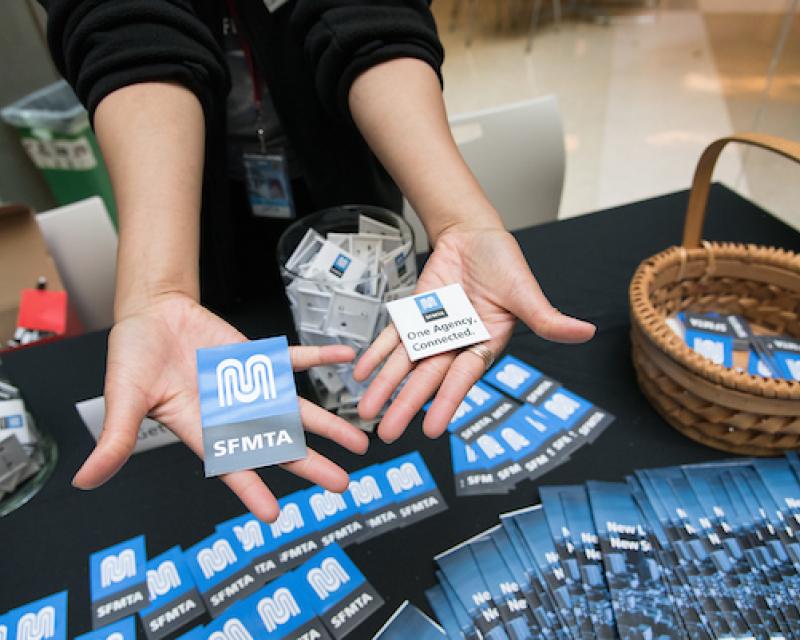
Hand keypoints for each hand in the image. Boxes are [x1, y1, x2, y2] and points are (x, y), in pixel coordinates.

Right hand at [72, 293, 368, 521]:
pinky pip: (293, 358)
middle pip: (278, 443)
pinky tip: (344, 359)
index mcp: (202, 426)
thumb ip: (115, 437)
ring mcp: (249, 385)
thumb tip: (86, 481)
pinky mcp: (257, 357)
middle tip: (342, 485)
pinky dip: (319, 358)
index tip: (275, 516)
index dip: (251, 489)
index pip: (231, 464)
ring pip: (296, 408)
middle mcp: (233, 411)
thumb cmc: (134, 356)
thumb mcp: (124, 398)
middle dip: (310, 463)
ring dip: (328, 422)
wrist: (152, 315)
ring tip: (358, 440)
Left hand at [354, 224, 594, 442]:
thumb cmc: (504, 262)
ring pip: (405, 363)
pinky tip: (360, 372)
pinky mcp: (413, 316)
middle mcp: (455, 344)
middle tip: (387, 432)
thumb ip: (546, 317)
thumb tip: (585, 332)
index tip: (432, 429)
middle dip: (407, 404)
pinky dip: (376, 353)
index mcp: (484, 343)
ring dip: (385, 386)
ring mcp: (432, 331)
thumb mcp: (524, 290)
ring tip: (365, 410)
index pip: (464, 377)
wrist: (474, 235)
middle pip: (427, 377)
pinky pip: (391, 338)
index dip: (448, 401)